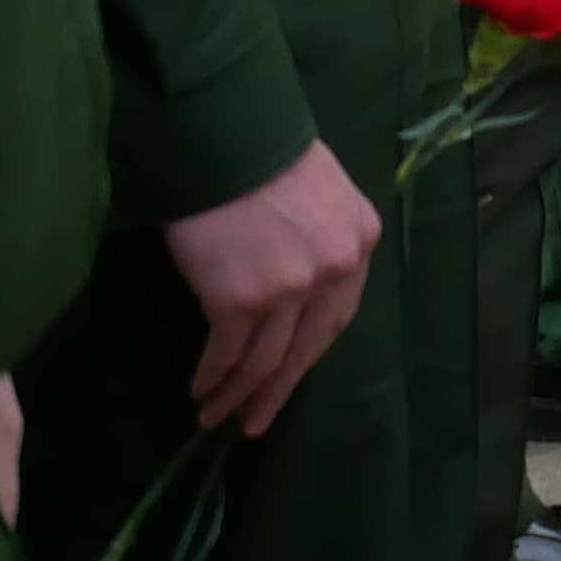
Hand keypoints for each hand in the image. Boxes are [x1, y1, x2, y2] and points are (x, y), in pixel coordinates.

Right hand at [165, 143, 379, 436]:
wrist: (226, 138)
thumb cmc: (265, 158)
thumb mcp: (323, 194)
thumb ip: (321, 241)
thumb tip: (297, 289)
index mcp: (360, 241)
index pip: (338, 316)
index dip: (309, 354)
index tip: (288, 379)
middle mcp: (335, 269)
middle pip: (307, 347)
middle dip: (278, 390)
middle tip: (255, 423)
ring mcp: (289, 289)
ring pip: (266, 360)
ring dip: (239, 394)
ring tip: (217, 417)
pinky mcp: (240, 300)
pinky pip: (227, 353)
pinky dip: (212, 376)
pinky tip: (200, 390)